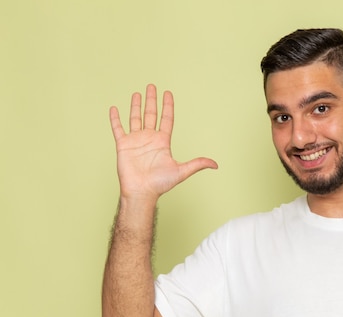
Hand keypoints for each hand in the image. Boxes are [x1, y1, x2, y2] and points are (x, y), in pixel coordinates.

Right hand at [109, 84, 217, 201]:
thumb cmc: (160, 184)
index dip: (167, 106)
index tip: (168, 93)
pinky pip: (118, 128)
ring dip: (136, 106)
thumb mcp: (181, 171)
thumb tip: (216, 164)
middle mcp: (149, 138)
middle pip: (151, 114)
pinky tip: (114, 108)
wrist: (142, 192)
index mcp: (162, 142)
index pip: (166, 119)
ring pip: (135, 118)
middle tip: (152, 86)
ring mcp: (136, 141)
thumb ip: (197, 164)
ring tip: (138, 93)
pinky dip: (115, 119)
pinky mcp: (123, 145)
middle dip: (152, 100)